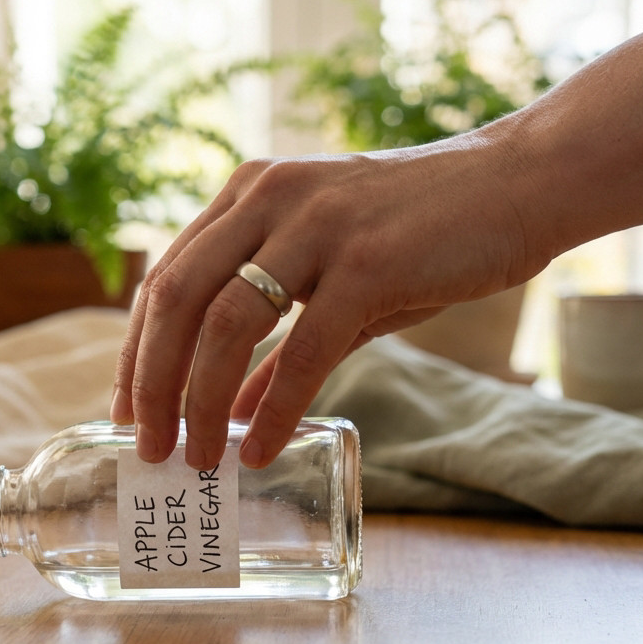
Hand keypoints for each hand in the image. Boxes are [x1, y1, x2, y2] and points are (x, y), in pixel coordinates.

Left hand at [111, 136, 546, 469]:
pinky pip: (302, 350)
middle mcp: (269, 198)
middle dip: (151, 382)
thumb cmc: (422, 234)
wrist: (517, 185)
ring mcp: (318, 227)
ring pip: (227, 325)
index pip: (165, 278)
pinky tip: (258, 450)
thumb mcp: (331, 276)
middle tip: (146, 445)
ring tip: (195, 458)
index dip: (135, 350)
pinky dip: (273, 408)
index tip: (125, 410)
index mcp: (250, 193)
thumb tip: (227, 412)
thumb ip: (273, 336)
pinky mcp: (368, 264)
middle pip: (177, 300)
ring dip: (200, 402)